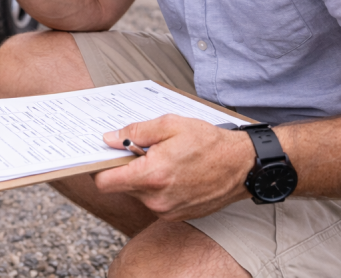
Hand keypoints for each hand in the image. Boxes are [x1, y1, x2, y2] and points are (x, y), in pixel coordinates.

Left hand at [94, 115, 253, 220]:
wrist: (242, 166)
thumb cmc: (209, 143)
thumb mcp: (170, 125)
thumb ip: (135, 132)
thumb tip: (109, 139)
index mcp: (152, 176)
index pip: (105, 182)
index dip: (98, 168)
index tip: (102, 156)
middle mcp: (156, 199)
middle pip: (120, 186)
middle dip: (124, 168)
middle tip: (138, 150)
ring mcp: (166, 210)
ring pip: (137, 193)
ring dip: (142, 177)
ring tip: (162, 159)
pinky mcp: (175, 215)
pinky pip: (153, 200)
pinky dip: (156, 187)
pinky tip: (172, 172)